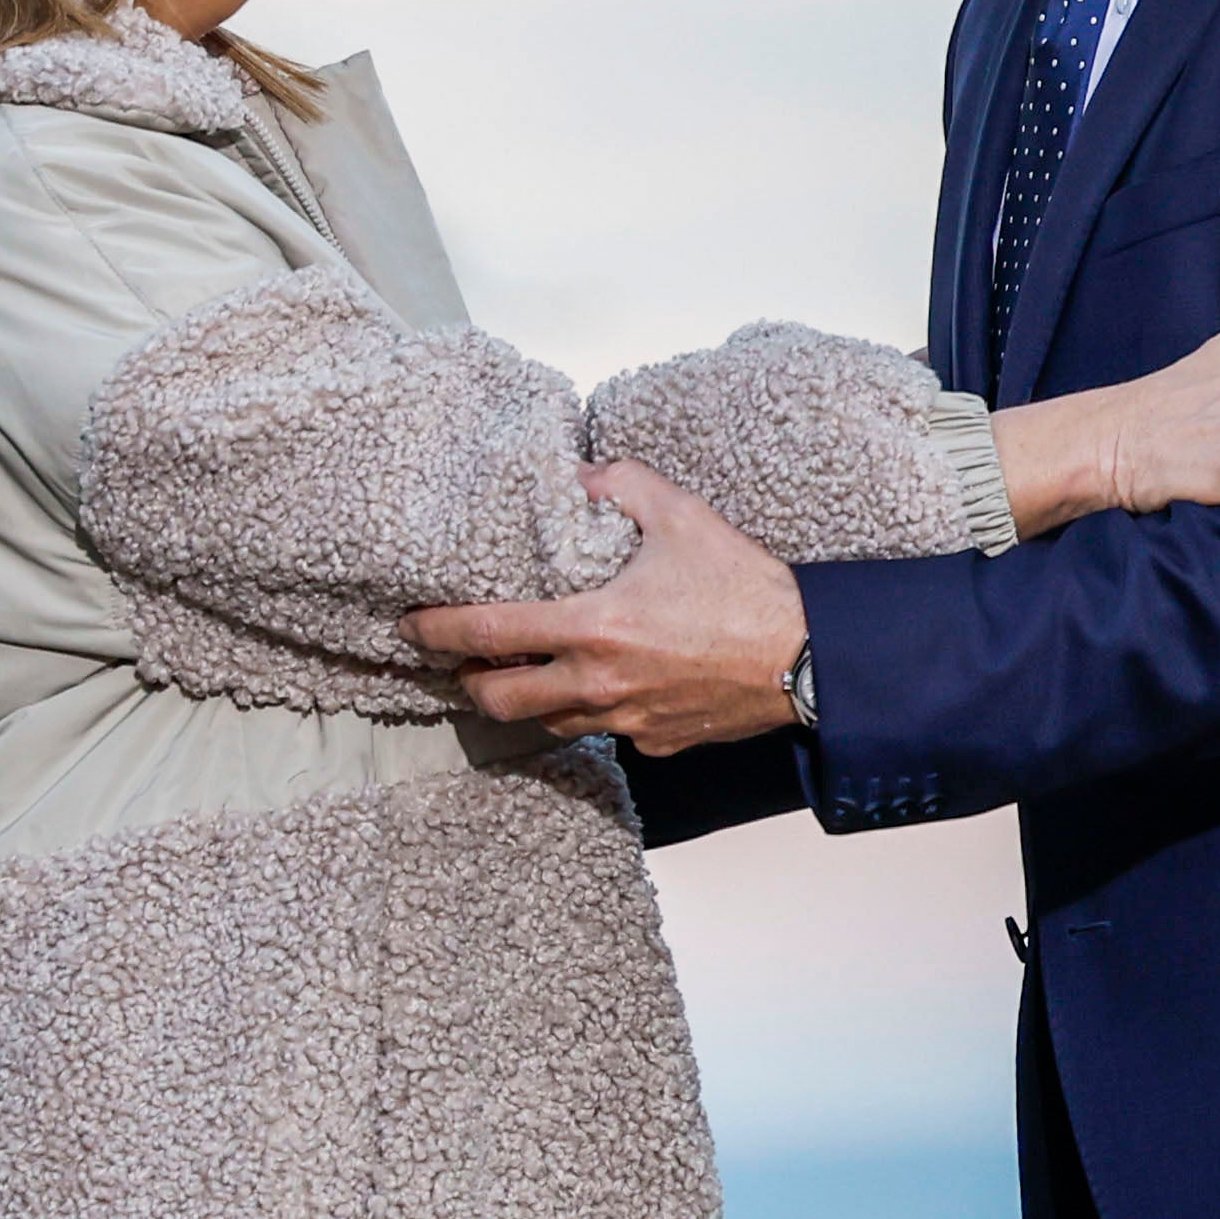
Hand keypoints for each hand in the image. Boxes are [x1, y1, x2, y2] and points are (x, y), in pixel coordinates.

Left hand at [403, 463, 806, 754]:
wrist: (809, 658)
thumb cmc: (745, 587)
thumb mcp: (680, 515)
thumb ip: (619, 485)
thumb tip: (576, 476)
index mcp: (593, 626)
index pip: (485, 634)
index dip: (435, 630)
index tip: (410, 623)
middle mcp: (598, 683)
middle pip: (497, 699)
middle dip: (468, 680)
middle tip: (461, 659)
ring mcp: (625, 720)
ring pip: (546, 722)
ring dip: (525, 699)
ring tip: (522, 670)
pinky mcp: (655, 742)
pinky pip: (604, 732)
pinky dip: (588, 710)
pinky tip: (599, 683)